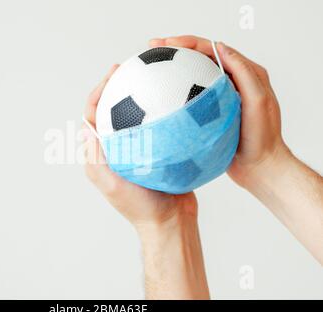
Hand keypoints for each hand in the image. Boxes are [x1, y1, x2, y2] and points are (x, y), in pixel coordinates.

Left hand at [83, 65, 208, 298]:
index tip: (113, 73)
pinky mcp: (158, 150)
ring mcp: (138, 148)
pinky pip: (157, 124)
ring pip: (136, 114)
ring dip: (140, 93)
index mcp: (102, 153)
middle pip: (114, 109)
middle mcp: (117, 148)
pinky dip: (161, 109)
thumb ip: (97, 158)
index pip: (94, 115)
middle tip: (131, 66)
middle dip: (119, 85)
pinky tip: (175, 97)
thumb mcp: (113, 183)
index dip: (99, 91)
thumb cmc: (140, 206)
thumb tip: (84, 128)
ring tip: (152, 75)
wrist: (169, 222)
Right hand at [150, 35, 289, 189]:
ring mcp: (220, 96)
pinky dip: (177, 90)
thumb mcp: (257, 101)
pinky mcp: (211, 112)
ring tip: (152, 64)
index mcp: (246, 73)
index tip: (167, 43)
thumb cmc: (261, 137)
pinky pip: (191, 95)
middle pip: (201, 57)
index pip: (213, 49)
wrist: (259, 166)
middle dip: (176, 49)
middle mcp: (232, 81)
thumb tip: (220, 48)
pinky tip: (161, 94)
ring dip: (174, 67)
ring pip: (194, 74)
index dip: (189, 42)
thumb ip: (243, 73)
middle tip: (152, 47)